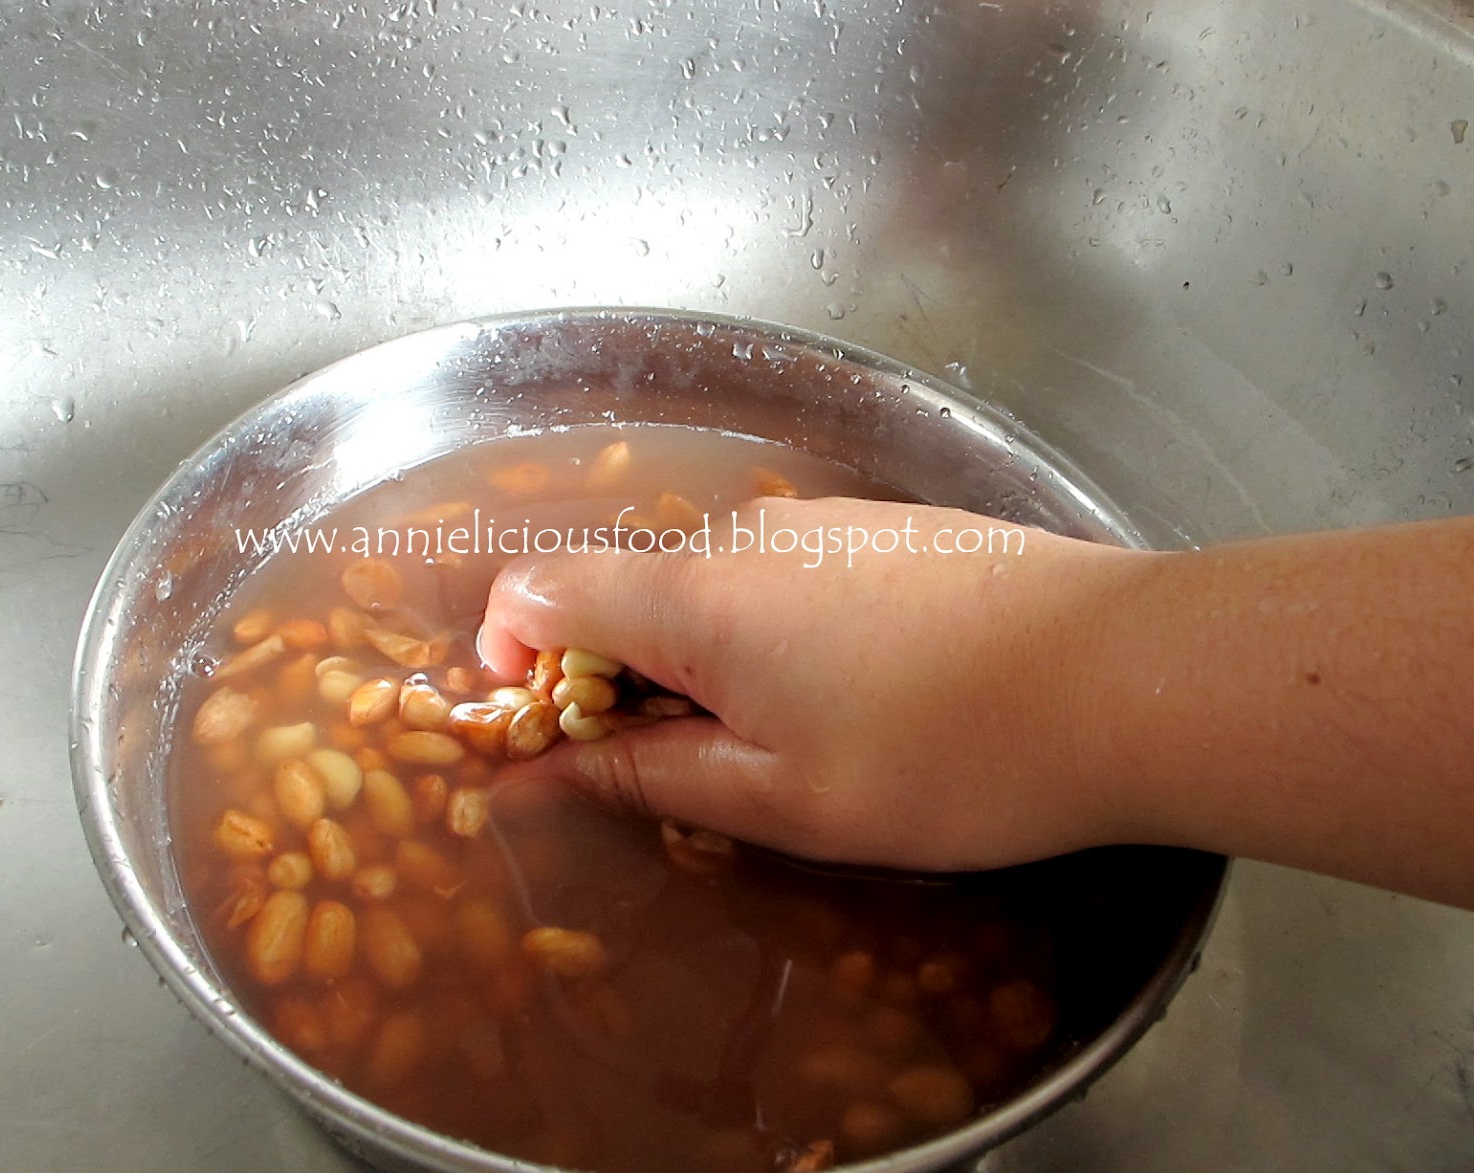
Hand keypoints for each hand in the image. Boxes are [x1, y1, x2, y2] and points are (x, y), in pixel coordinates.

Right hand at [477, 497, 1145, 872]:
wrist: (1125, 676)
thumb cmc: (951, 757)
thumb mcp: (783, 798)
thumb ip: (646, 776)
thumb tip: (540, 779)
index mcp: (696, 595)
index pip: (540, 589)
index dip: (511, 660)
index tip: (547, 732)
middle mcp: (746, 533)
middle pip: (624, 588)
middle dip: (619, 679)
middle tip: (689, 773)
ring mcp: (821, 518)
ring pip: (710, 585)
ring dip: (705, 662)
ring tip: (797, 746)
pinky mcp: (883, 526)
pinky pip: (783, 573)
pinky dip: (773, 634)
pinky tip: (860, 697)